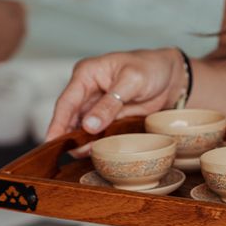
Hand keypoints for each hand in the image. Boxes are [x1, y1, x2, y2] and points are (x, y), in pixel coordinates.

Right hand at [45, 48, 186, 142]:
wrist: (174, 77)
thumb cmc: (152, 67)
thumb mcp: (132, 81)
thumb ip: (110, 103)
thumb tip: (89, 125)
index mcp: (87, 73)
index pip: (67, 101)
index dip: (57, 123)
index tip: (51, 141)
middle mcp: (88, 90)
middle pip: (71, 117)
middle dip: (67, 136)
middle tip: (64, 155)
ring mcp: (98, 106)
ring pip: (83, 128)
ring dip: (81, 142)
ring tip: (78, 157)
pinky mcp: (110, 118)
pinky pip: (99, 133)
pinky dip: (95, 143)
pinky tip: (93, 153)